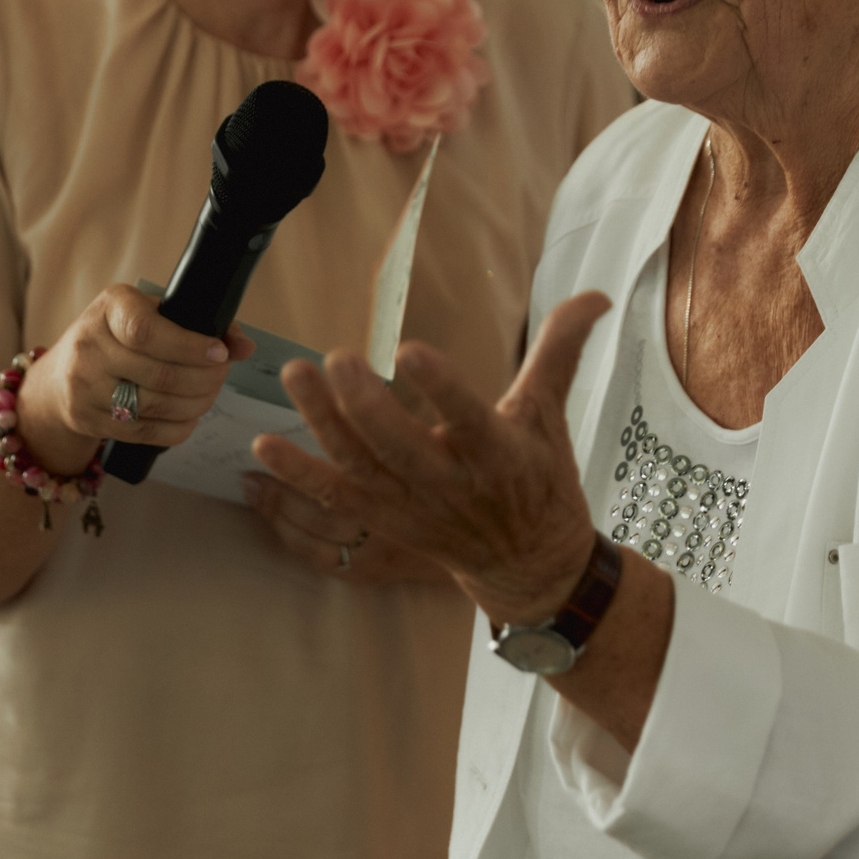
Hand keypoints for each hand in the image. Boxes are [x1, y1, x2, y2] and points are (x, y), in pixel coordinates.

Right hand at [15, 284, 254, 472]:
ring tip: (209, 394)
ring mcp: (85, 387)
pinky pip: (145, 432)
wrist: (57, 379)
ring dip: (196, 404)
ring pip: (156, 406)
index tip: (220, 354)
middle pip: (160, 374)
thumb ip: (197, 322)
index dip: (190, 346)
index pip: (147, 331)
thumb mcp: (147, 313)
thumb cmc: (115, 338)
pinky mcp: (88, 420)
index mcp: (109, 309)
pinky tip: (190, 416)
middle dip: (205, 379)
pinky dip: (178, 427)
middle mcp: (90, 346)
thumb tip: (244, 346)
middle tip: (222, 375)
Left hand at [254, 293, 611, 624]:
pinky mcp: (383, 520)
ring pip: (359, 467)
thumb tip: (597, 294)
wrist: (528, 564)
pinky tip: (261, 446)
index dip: (440, 387)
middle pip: (399, 447)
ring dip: (322, 424)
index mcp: (496, 451)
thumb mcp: (549, 413)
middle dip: (365, 405)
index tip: (411, 350)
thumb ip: (561, 348)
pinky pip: (333, 498)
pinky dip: (296, 476)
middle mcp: (449, 483)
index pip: (467, 417)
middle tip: (337, 357)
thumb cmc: (538, 479)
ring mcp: (411, 506)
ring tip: (296, 375)